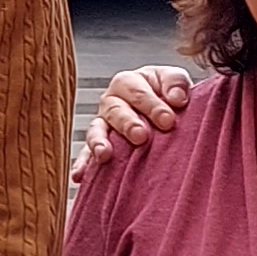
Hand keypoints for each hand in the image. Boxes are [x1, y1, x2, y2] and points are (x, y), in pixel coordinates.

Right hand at [73, 66, 198, 178]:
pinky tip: (79, 176)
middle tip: (141, 136)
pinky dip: (83, 164)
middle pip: (114, 110)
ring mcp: (103, 124)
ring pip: (96, 130)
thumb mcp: (174, 80)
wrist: (163, 110)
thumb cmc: (167, 93)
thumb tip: (177, 99)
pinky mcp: (98, 145)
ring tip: (104, 154)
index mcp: (129, 82)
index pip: (137, 92)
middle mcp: (111, 101)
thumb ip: (176, 83)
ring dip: (99, 142)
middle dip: (127, 123)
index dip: (152, 105)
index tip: (168, 120)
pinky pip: (86, 154)